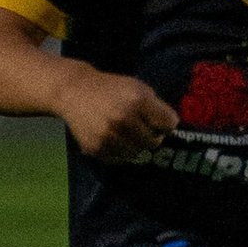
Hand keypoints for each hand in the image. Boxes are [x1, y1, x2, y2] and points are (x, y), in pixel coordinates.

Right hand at [63, 67, 178, 160]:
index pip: (169, 124)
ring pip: (138, 153)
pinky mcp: (96, 148)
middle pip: (154, 142)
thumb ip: (157, 107)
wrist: (74, 92)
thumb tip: (172, 128)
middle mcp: (123, 120)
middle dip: (152, 136)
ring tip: (127, 132)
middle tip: (143, 128)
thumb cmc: (112, 88)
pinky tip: (114, 137)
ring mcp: (108, 136)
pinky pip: (120, 159)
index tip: (158, 120)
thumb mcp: (138, 87)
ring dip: (136, 145)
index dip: (166, 122)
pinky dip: (121, 151)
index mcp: (138, 101)